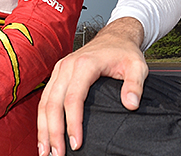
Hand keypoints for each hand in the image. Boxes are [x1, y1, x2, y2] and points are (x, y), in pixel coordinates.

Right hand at [37, 17, 147, 155]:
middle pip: (53, 102)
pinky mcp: (57, 75)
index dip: (72, 122)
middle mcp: (67, 66)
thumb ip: (135, 84)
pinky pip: (45, 98)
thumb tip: (131, 104)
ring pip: (44, 102)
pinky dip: (43, 119)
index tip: (76, 143)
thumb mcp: (137, 65)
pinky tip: (45, 135)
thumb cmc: (124, 52)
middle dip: (53, 131)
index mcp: (84, 64)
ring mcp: (60, 70)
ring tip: (45, 152)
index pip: (73, 97)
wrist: (115, 37)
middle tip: (57, 154)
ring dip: (43, 128)